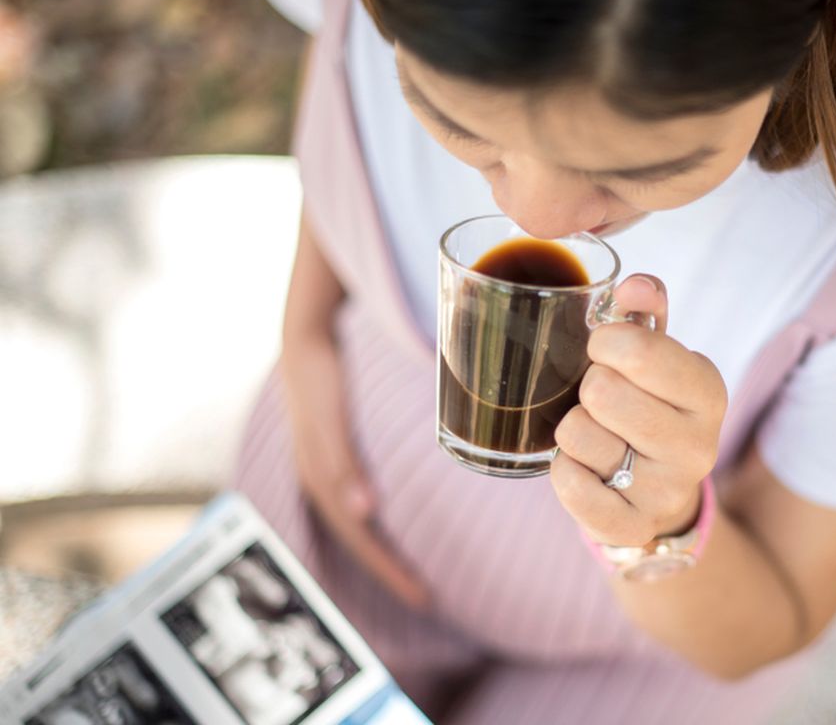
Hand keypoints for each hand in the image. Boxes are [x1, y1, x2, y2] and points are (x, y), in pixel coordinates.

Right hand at [280, 330, 429, 609]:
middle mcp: (322, 482)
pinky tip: (396, 526)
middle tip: (427, 600)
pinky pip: (357, 503)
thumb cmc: (322, 379)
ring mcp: (326, 471)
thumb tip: (363, 513)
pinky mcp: (336, 459)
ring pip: (358, 525)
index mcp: (322, 481)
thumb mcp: (330, 420)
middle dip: (390, 571)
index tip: (423, 597)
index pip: (361, 540)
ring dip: (383, 551)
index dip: (389, 570)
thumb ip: (343, 463)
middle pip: (359, 539)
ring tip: (415, 575)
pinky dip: (378, 523)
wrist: (305, 338)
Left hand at [550, 275, 726, 546]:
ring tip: (597, 435)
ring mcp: (667, 491)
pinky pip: (569, 486)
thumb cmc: (650, 406)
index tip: (604, 350)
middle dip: (587, 388)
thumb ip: (644, 311)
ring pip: (576, 434)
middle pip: (601, 391)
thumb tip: (634, 285)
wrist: (661, 495)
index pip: (639, 350)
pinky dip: (563, 471)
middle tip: (602, 400)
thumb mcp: (657, 356)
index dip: (604, 342)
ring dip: (572, 430)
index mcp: (707, 390)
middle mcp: (698, 444)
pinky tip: (586, 469)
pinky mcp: (632, 528)